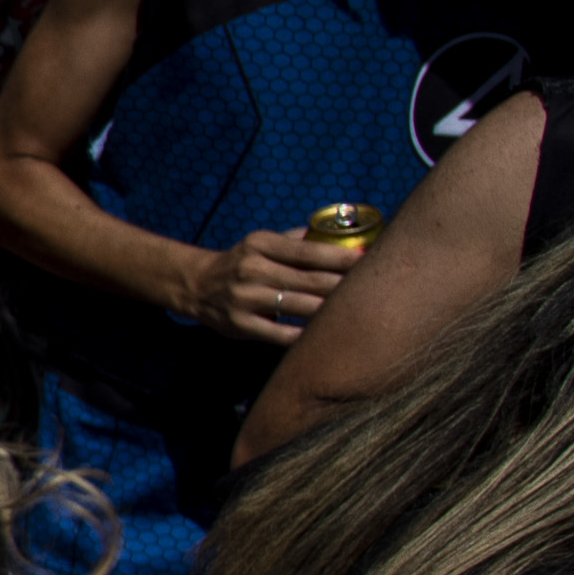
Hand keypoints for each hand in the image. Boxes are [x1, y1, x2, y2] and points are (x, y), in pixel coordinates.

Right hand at [186, 227, 364, 343]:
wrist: (196, 285)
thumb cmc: (242, 262)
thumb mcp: (263, 243)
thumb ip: (298, 241)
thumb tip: (344, 239)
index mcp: (261, 245)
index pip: (310, 252)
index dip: (344, 259)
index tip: (372, 262)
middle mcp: (252, 270)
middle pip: (311, 281)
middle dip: (345, 286)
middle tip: (377, 290)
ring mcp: (245, 299)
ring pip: (302, 307)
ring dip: (332, 311)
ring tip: (359, 312)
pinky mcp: (241, 325)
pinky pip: (282, 335)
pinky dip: (307, 335)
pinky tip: (326, 333)